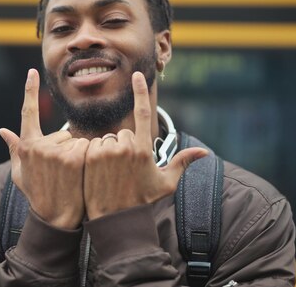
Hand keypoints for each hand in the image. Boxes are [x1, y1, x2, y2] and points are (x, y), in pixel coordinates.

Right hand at [0, 69, 88, 228]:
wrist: (56, 219)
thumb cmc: (38, 195)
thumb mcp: (20, 174)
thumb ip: (14, 149)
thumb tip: (2, 130)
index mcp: (27, 146)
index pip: (28, 113)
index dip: (29, 91)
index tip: (32, 72)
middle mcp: (39, 146)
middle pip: (64, 134)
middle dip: (68, 149)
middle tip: (63, 173)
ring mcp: (55, 151)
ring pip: (77, 141)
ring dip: (80, 155)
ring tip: (72, 177)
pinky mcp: (73, 157)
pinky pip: (88, 147)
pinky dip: (89, 158)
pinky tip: (82, 175)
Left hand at [83, 71, 207, 219]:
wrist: (116, 220)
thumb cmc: (142, 200)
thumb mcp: (165, 183)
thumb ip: (182, 163)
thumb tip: (205, 153)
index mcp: (144, 149)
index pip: (143, 113)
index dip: (140, 91)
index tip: (136, 75)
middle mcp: (125, 147)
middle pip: (122, 133)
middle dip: (123, 146)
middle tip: (123, 170)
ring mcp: (106, 151)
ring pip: (107, 140)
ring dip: (108, 151)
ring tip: (110, 173)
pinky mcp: (90, 157)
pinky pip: (91, 145)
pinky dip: (94, 154)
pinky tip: (98, 172)